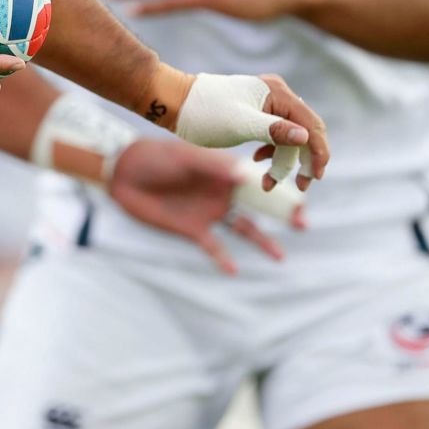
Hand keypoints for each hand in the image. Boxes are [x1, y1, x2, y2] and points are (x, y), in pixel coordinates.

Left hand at [109, 139, 286, 274]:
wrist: (124, 172)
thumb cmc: (157, 156)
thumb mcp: (187, 159)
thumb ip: (215, 169)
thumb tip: (247, 177)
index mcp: (226, 170)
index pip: (261, 180)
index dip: (281, 188)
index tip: (301, 196)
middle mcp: (223, 191)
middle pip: (259, 206)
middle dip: (282, 214)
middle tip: (304, 223)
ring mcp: (210, 210)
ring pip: (243, 228)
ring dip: (262, 241)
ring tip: (281, 256)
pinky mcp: (193, 228)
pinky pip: (213, 247)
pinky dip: (223, 259)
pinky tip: (234, 271)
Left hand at [170, 73, 328, 188]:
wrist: (176, 103)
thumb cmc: (205, 113)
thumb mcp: (241, 125)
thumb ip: (275, 131)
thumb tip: (306, 137)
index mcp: (278, 93)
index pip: (311, 125)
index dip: (318, 152)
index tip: (314, 178)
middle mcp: (277, 94)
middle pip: (304, 131)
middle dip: (301, 160)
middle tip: (300, 186)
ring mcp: (266, 103)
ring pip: (289, 136)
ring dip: (282, 160)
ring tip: (268, 182)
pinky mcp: (256, 113)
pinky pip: (274, 135)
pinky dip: (270, 151)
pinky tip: (257, 161)